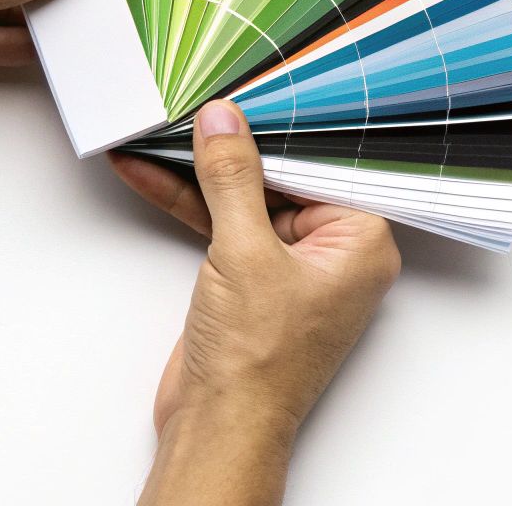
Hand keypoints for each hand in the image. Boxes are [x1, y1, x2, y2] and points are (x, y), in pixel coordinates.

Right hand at [110, 101, 400, 505]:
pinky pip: (223, 225)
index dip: (284, 123)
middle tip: (199, 99)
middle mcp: (333, 252)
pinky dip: (189, 202)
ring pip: (245, 198)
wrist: (219, 425)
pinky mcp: (250, 280)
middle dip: (234, 143)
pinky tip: (150, 171)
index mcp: (361, 242)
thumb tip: (224, 122)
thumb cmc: (258, 360)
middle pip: (281, 175)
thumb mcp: (244, 251)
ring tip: (160, 126)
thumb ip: (233, 178)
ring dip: (199, 170)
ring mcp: (289, 267)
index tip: (251, 87)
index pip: (324, 161)